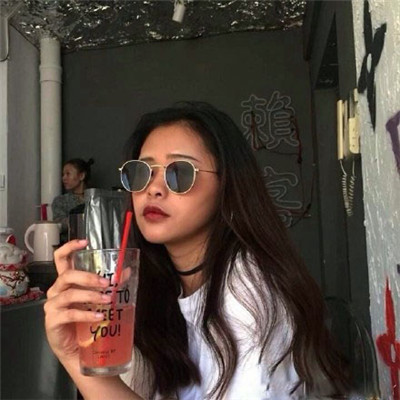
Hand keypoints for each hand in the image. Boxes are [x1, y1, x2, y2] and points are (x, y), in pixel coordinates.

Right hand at [44, 240, 109, 362]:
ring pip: (69, 294)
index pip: (61, 258)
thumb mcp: (98, 299)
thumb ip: (109, 285)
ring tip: (107, 300)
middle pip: (67, 275)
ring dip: (90, 296)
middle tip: (107, 283)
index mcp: (66, 281)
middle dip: (88, 277)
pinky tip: (99, 316)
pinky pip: (69, 314)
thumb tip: (127, 271)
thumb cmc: (86, 319)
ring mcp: (52, 306)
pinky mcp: (52, 321)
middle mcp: (56, 290)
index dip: (70, 248)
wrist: (78, 349)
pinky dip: (86, 314)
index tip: (85, 242)